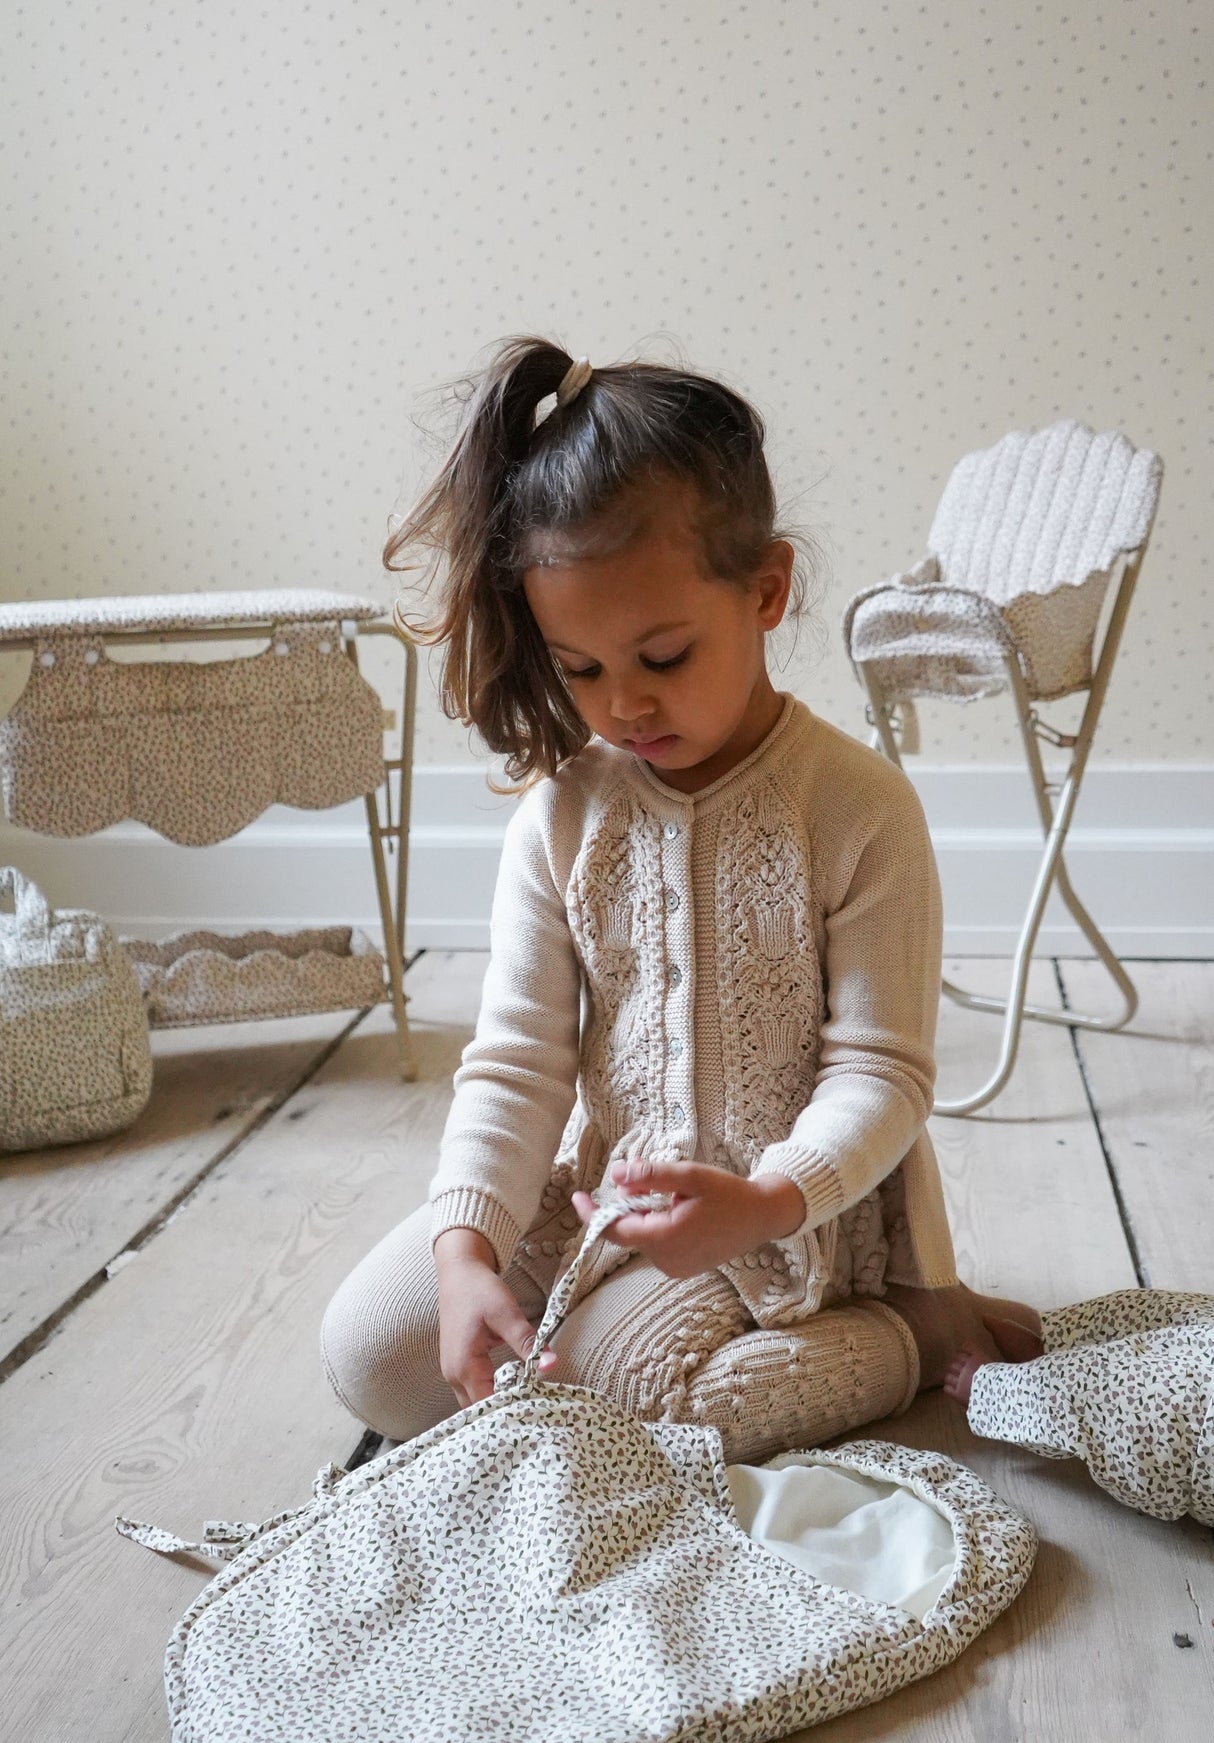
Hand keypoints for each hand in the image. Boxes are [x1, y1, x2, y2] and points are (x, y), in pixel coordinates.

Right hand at [434, 1251, 557, 1406]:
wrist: (458, 1271)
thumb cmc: (479, 1290)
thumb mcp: (506, 1314)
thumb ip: (527, 1342)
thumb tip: (551, 1365)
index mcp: (464, 1366)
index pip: (487, 1404)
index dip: (511, 1410)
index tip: (536, 1411)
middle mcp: (453, 1375)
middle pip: (478, 1410)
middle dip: (504, 1413)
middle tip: (534, 1411)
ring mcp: (452, 1371)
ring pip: (473, 1402)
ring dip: (496, 1403)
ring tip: (525, 1403)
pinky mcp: (457, 1365)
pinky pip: (472, 1390)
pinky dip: (490, 1393)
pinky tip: (512, 1388)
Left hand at [570, 1158, 806, 1278]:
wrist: (763, 1218)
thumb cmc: (730, 1194)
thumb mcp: (690, 1177)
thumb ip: (651, 1176)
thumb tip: (615, 1174)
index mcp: (665, 1238)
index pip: (614, 1230)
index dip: (592, 1214)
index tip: (576, 1196)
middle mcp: (666, 1260)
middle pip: (628, 1230)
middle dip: (627, 1203)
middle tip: (643, 1177)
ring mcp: (674, 1267)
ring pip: (642, 1236)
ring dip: (644, 1212)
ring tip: (672, 1193)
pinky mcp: (682, 1267)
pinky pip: (656, 1244)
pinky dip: (655, 1224)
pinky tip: (677, 1208)